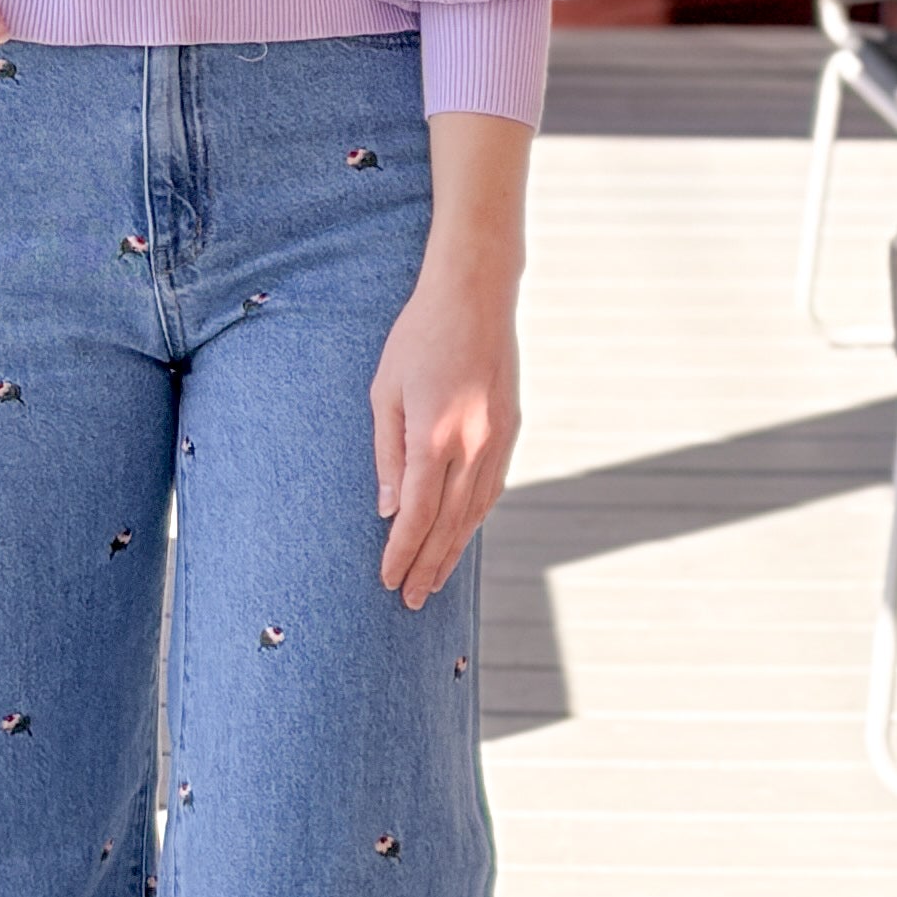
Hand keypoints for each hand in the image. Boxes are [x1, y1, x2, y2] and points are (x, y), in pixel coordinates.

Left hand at [373, 112, 531, 612]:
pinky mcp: (511, 429)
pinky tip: (463, 535)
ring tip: (435, 580)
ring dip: (455, 551)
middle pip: (449, 524)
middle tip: (411, 601)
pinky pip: (493, 488)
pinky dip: (476, 519)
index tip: (387, 581)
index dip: (401, 554)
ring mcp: (498, 439)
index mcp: (434, 437)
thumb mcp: (385, 392)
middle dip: (428, 566)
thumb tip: (387, 509)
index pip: (416, 515)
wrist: (476, 295)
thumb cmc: (419, 337)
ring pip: (477, 512)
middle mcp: (472, 446)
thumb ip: (386, 454)